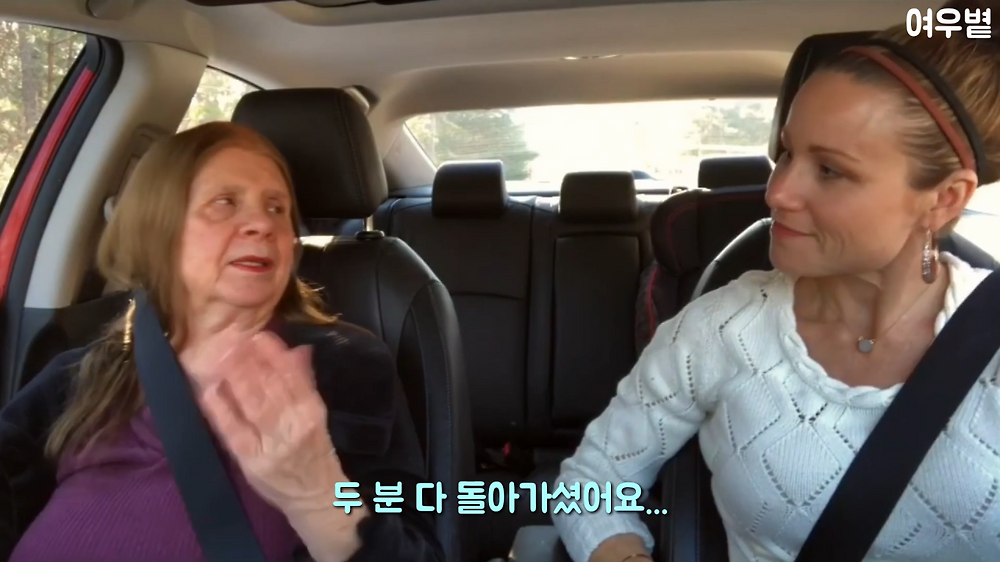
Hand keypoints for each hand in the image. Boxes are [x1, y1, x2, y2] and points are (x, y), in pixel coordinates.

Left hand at [188, 328, 346, 512]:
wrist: (315, 496)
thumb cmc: (314, 451)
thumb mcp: (315, 415)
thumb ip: (305, 383)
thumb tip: (298, 349)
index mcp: (311, 411)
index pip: (292, 377)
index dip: (274, 355)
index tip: (259, 335)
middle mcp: (293, 425)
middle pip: (269, 388)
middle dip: (249, 362)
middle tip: (231, 339)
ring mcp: (271, 444)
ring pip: (251, 405)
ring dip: (234, 379)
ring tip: (220, 357)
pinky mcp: (251, 460)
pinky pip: (233, 430)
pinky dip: (220, 409)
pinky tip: (209, 391)